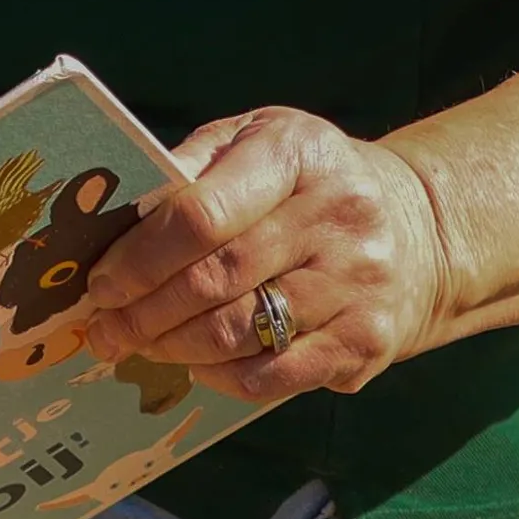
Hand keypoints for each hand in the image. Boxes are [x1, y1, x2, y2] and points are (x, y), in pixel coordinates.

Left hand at [76, 108, 455, 402]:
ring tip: (136, 346)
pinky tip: (195, 365)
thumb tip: (121, 213)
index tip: (101, 281)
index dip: (139, 257)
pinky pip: (274, 376)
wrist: (417, 231)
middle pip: (215, 279)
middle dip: (144, 311)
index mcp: (297, 154)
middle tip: (104, 327)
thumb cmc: (308, 181)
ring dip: (172, 348)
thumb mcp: (258, 140)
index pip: (201, 213)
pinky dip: (220, 378)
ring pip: (240, 334)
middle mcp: (337, 217)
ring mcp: (358, 284)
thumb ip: (194, 165)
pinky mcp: (367, 341)